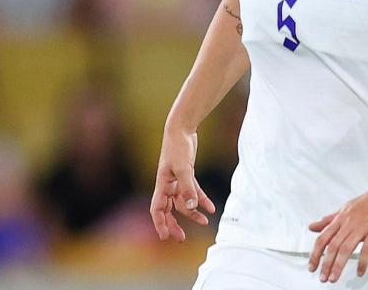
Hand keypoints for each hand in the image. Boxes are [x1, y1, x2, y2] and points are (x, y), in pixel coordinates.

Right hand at [150, 127, 215, 241]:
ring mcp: (177, 180)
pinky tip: (211, 208)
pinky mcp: (187, 175)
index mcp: (162, 184)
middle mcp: (167, 185)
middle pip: (169, 210)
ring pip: (183, 203)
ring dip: (192, 213)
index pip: (157, 209)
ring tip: (204, 222)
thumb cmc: (178, 146)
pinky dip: (201, 200)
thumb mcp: (184, 167)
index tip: (165, 237)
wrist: (182, 129)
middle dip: (175, 224)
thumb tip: (191, 207)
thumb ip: (188, 187)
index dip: (160, 223)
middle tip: (182, 238)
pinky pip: (193, 192)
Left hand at [308, 178, 367, 282]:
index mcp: (341, 218)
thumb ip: (328, 220)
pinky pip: (367, 248)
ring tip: (334, 278)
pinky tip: (360, 271)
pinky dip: (363, 262)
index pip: (323, 238)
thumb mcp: (345, 208)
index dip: (315, 254)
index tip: (312, 267)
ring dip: (338, 266)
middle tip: (323, 278)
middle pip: (333, 246)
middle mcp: (349, 223)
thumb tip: (311, 227)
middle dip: (325, 264)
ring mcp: (362, 227)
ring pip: (346, 248)